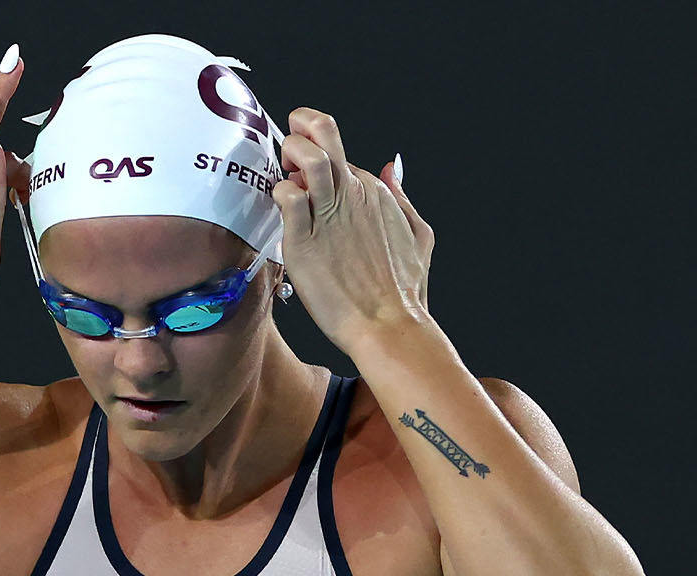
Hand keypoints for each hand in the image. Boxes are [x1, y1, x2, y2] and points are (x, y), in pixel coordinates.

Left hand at [272, 107, 433, 344]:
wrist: (388, 326)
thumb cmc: (402, 292)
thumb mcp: (418, 235)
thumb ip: (402, 199)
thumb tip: (392, 167)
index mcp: (374, 192)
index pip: (337, 157)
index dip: (318, 165)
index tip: (308, 186)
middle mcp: (353, 195)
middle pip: (324, 131)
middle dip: (300, 129)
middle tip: (290, 156)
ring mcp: (329, 214)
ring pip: (307, 155)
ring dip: (289, 156)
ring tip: (284, 177)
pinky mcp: (304, 239)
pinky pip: (287, 196)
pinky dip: (278, 194)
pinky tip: (280, 211)